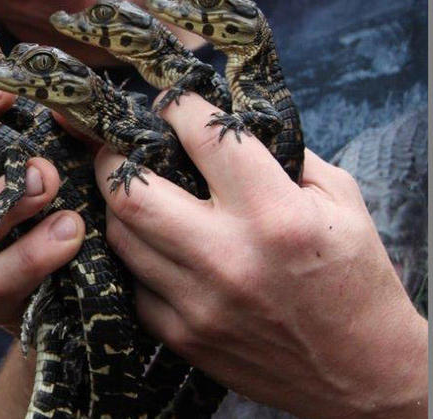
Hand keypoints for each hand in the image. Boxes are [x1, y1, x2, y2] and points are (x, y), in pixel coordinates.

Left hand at [96, 93, 427, 417]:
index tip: (168, 102)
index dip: (175, 106)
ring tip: (132, 192)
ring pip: (121, 236)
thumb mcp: (340, 200)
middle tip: (120, 146)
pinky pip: (134, 284)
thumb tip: (226, 123)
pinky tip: (153, 246)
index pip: (203, 137)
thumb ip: (283, 155)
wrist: (362, 372)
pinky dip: (138, 258)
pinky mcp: (182, 336)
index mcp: (275, 214)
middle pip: (130, 193)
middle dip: (113, 157)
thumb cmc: (355, 278)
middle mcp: (228, 256)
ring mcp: (198, 302)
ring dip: (119, 207)